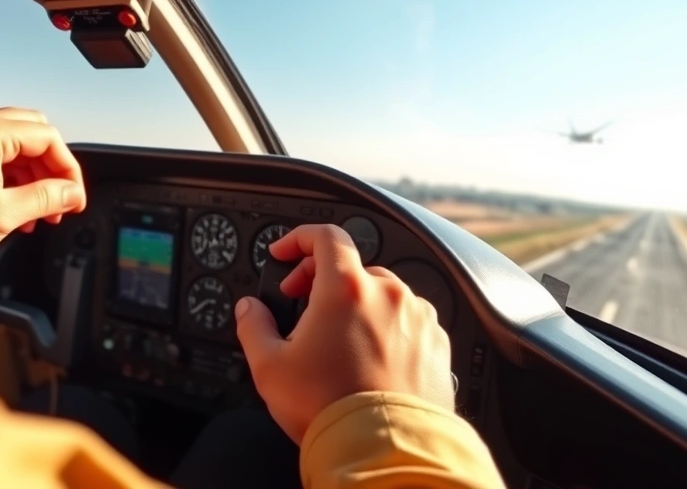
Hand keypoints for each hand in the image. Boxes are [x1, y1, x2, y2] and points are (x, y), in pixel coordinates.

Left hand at [0, 108, 85, 304]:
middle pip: (37, 136)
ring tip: (44, 212)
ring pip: (22, 148)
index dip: (68, 170)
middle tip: (63, 201)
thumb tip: (72, 193)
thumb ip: (46, 198)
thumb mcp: (2, 215)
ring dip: (38, 178)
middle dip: (54, 171)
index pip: (47, 138)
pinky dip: (19, 181)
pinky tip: (23, 210)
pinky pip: (3, 158)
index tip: (75, 198)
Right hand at [234, 224, 453, 444]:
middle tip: (300, 304)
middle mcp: (388, 294)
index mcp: (346, 289)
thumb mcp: (270, 367)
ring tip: (337, 339)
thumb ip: (254, 326)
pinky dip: (386, 327)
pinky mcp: (437, 343)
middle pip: (352, 267)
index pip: (325, 236)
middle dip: (321, 279)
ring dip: (356, 304)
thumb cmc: (329, 408)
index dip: (299, 238)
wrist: (382, 451)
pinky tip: (368, 357)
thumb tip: (249, 310)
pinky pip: (408, 321)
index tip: (285, 253)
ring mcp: (418, 318)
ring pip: (382, 294)